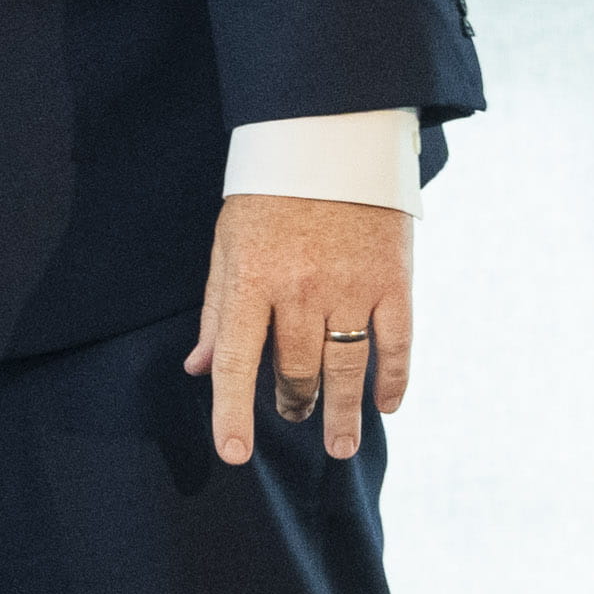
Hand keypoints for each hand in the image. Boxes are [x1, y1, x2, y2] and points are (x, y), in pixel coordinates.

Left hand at [187, 190, 410, 466]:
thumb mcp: (227, 245)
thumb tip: (197, 369)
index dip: (232, 414)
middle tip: (293, 416)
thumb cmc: (268, 196)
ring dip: (341, 413)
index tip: (233, 454)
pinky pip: (396, 345)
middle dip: (292, 403)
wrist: (329, 139)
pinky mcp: (393, 281)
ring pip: (345, 370)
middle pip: (295, 371)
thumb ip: (217, 311)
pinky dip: (392, 380)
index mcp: (251, 280)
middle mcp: (300, 290)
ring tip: (339, 444)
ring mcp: (350, 287)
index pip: (236, 364)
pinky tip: (385, 405)